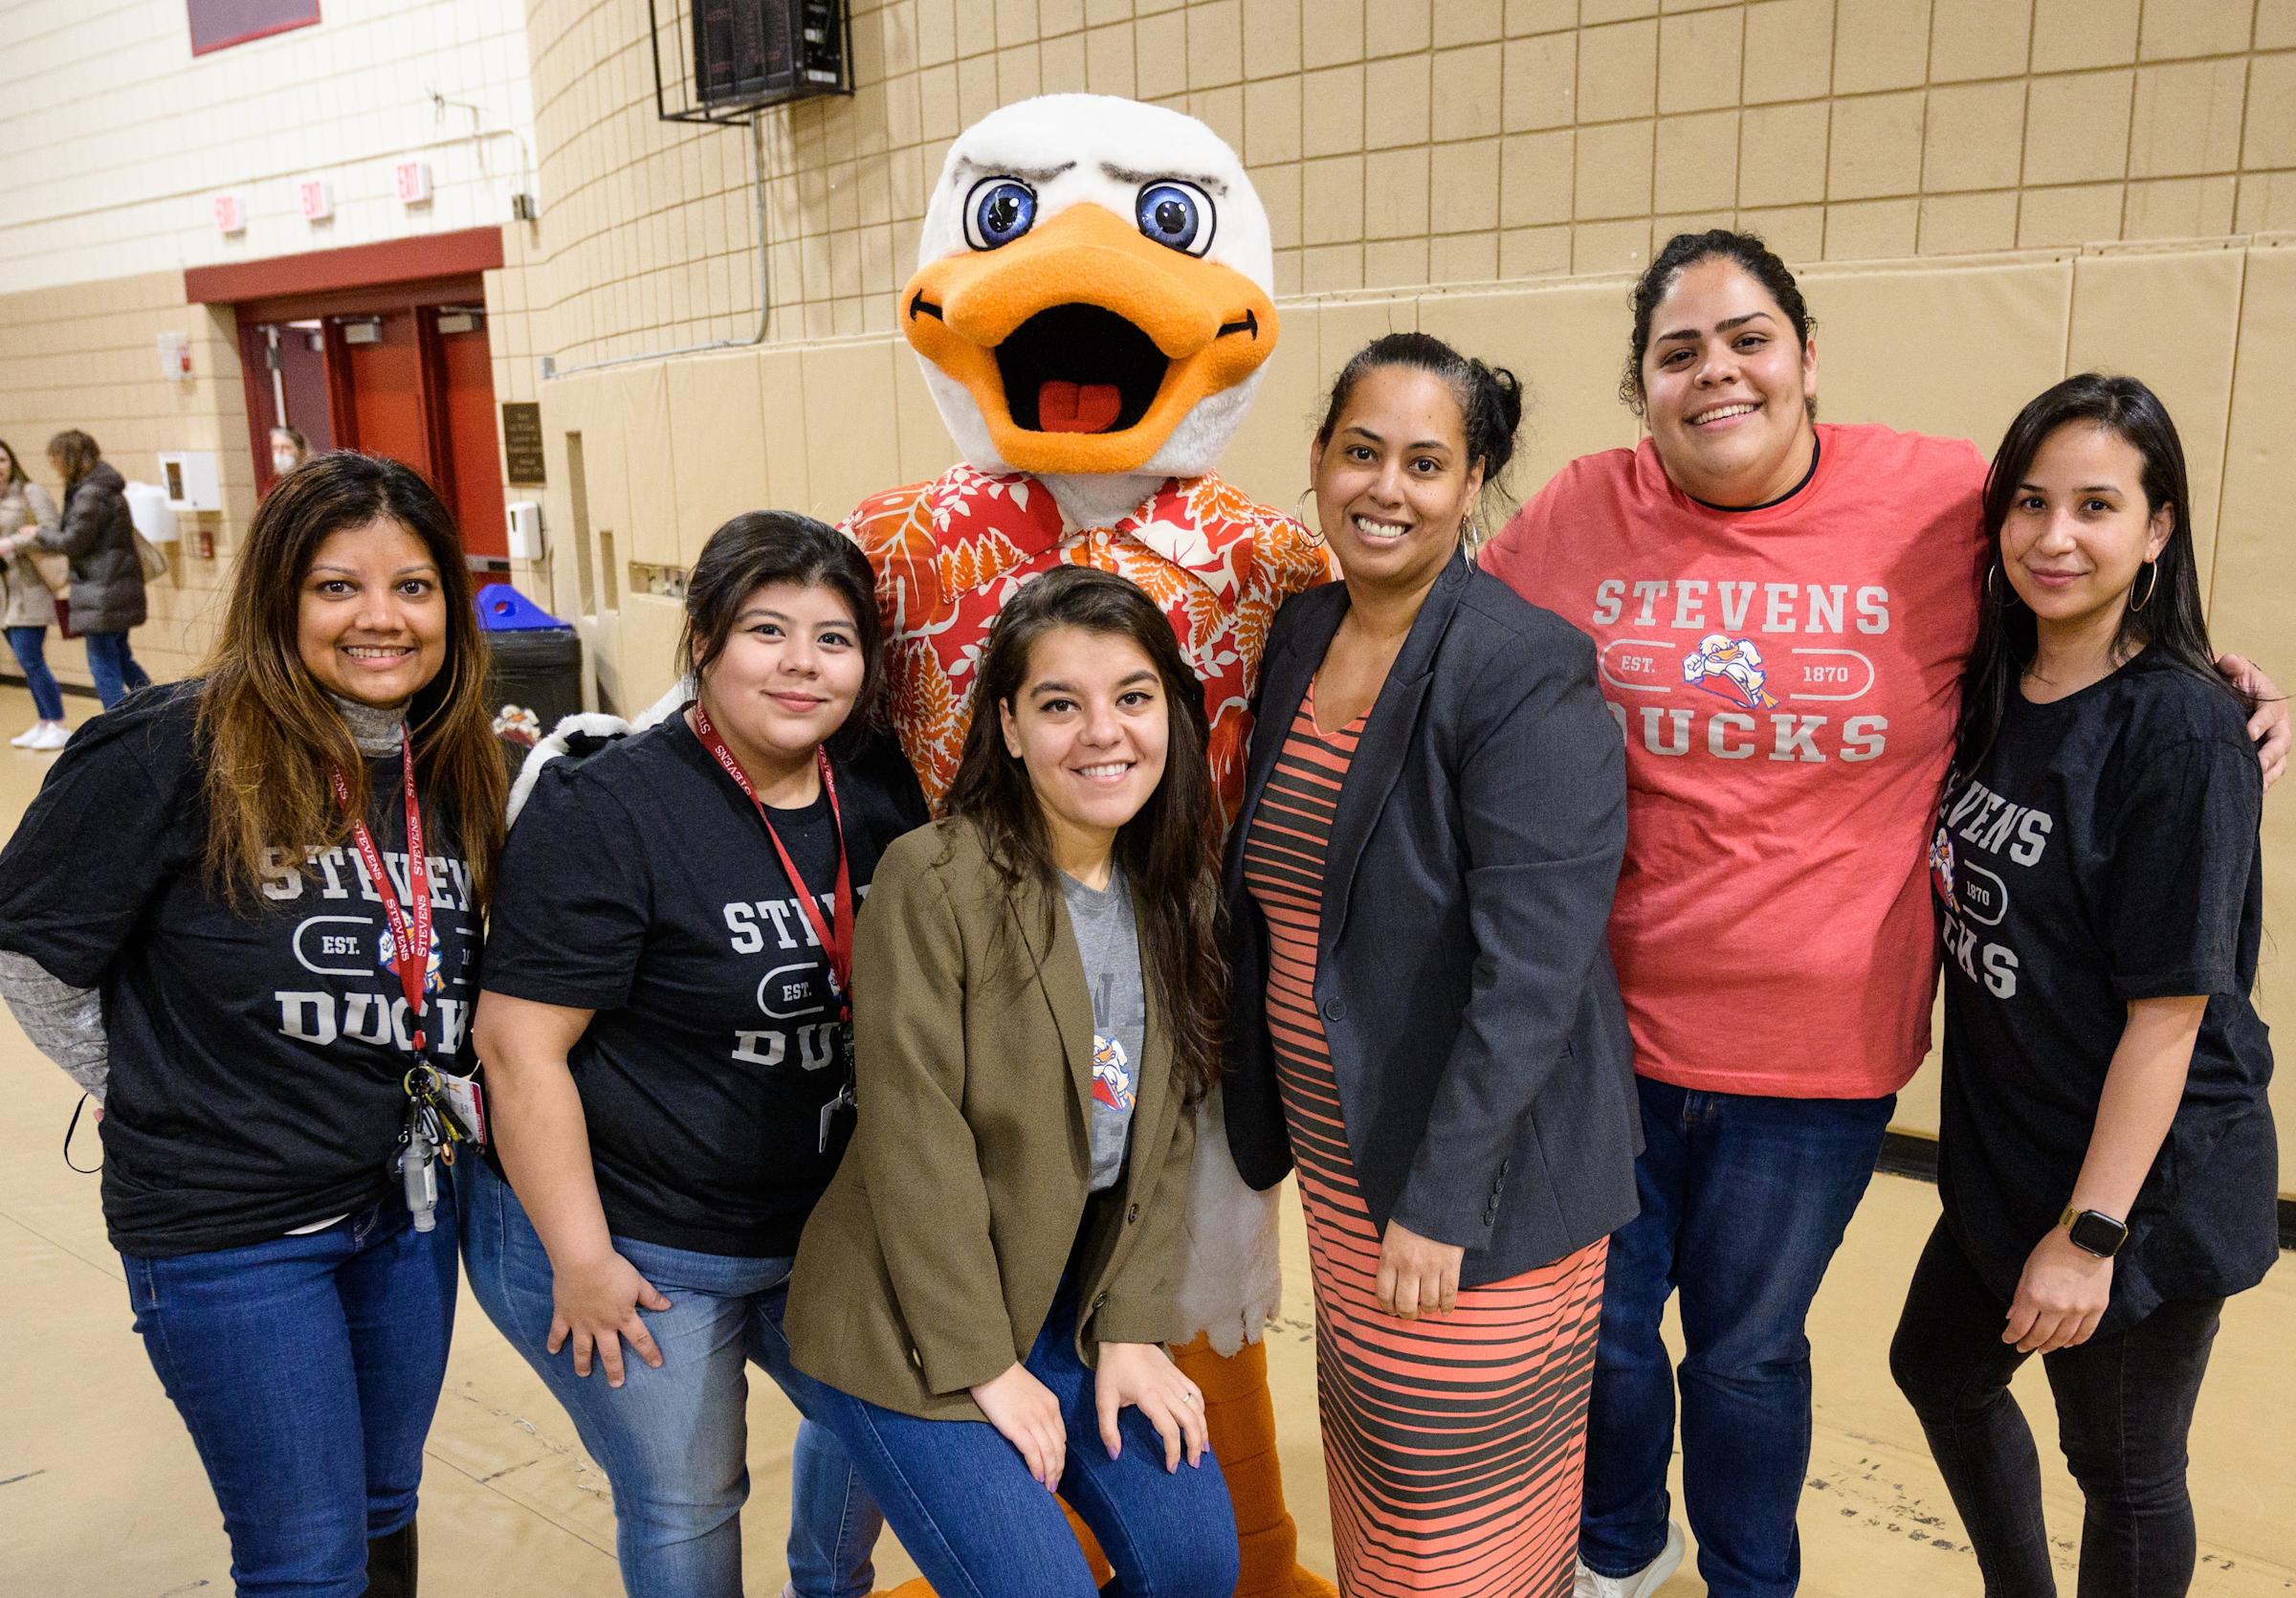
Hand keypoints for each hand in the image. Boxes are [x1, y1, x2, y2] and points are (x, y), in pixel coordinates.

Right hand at [546, 1249, 670, 1385]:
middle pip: (610, 1353)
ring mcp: (581, 1323)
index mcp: (623, 1317)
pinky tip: (552, 1352)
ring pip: (582, 1349)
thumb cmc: (613, 1269)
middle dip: (614, 1370)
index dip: (649, 1352)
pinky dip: (554, 1342)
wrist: (584, 1262)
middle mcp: (602, 1325)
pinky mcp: (564, 1315)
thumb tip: (668, 1306)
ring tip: (584, 1374)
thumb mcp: (638, 1282)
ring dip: (583, 1363)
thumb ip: (651, 1297)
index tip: (656, 1364)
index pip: (640, 1339)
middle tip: (616, 1384)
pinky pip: (558, 1333)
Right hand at [971, 1361, 1065, 1488]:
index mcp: (1051, 1404)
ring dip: (1050, 1473)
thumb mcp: (1028, 1392)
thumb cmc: (1003, 1377)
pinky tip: (1037, 1478)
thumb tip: (1031, 1430)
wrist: (989, 1365)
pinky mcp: (1017, 1427)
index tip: (1056, 1469)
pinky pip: (1033, 1453)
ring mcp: (1033, 1420)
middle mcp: (1047, 1413)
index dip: (1060, 1456)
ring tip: (1047, 1487)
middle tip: (1054, 1485)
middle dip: (1058, 1469)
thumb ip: (1035, 1409)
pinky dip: (1037, 1468)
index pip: (1061, 1437)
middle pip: (1058, 1448)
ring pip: (1049, 1453)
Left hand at [1094, 1341, 1206, 1473]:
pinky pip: (1196, 1393)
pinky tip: (1200, 1421)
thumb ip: (1108, 1429)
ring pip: (1197, 1409)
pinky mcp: (1178, 1374)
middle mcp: (1168, 1390)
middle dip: (1195, 1445)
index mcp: (1150, 1398)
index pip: (1169, 1431)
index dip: (1173, 1452)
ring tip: (1203, 1448)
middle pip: (1191, 1422)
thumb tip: (1114, 1454)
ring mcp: (1176, 1381)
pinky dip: (1201, 1410)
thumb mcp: (1104, 1398)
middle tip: (1194, 1464)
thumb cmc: (1112, 1367)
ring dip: (1203, 1430)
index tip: (1171, 1468)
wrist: (1123, 1334)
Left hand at [1376, 1219, 1463, 1319]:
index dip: (1388, 1308)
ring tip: (1428, 1308)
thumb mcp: (1392, 1235)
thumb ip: (1390, 1259)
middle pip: (1406, 1305)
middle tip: (1411, 1313)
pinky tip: (1444, 1310)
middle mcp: (1408, 1265)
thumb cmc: (1412, 1217)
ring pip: (1428, 1303)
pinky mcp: (1451, 1265)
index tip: (1392, 1310)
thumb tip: (1393, 1285)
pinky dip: (1447, 1307)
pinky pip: (1449, 1294)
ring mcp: (1431, 1267)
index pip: (1384, 1294)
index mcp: (1389, 1257)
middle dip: (1408, 1315)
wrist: (1438, 1199)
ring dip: (1428, 1310)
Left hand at [2004, 1229, 2112, 1353]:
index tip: (2008, 1340)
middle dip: (2029, 1344)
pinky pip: (2085, 1333)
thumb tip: (2011, 1317)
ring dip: (2051, 1346)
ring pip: (2063, 1338)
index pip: (2020, 1327)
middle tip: (2024, 1348)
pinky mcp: (2097, 1308)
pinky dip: (2075, 1341)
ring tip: (2043, 1349)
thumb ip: (2020, 1295)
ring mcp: (2079, 1309)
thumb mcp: (2028, 1269)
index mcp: (2035, 1295)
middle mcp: (2057, 1307)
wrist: (2086, 1238)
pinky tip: (2067, 1343)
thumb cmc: (2052, 1249)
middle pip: (2041, 1336)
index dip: (2012, 1336)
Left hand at [2218, 653, 2287, 790]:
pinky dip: (2261, 784)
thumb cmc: (2234, 682)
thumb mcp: (2233, 670)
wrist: (2233, 696)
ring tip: (2256, 788)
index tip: (2247, 732)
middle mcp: (2278, 727)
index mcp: (2272, 705)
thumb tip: (2228, 661)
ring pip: (2277, 763)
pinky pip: (2268, 774)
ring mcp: (2273, 744)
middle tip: (2256, 768)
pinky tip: (2250, 796)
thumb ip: (2232, 665)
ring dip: (2268, 775)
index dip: (2260, 724)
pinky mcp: (2265, 758)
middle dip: (2268, 756)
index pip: (2269, 715)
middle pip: (2280, 744)